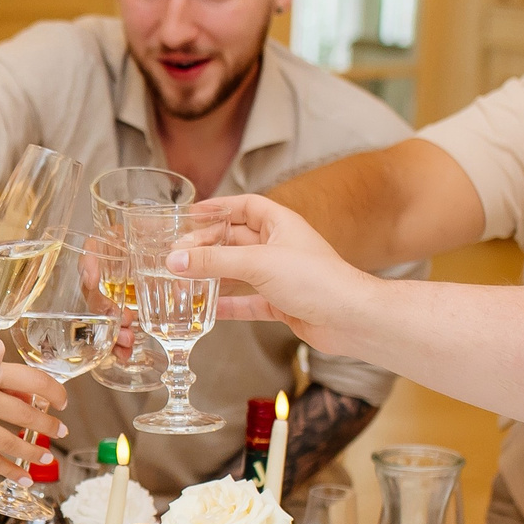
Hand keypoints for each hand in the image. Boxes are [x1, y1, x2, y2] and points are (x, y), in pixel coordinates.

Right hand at [0, 362, 68, 481]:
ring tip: (48, 458)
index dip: (52, 390)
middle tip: (62, 430)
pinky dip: (8, 471)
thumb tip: (8, 372)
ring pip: (10, 441)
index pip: (31, 379)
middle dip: (48, 424)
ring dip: (33, 451)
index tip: (60, 399)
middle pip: (26, 412)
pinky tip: (23, 479)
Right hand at [165, 195, 379, 344]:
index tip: (191, 213)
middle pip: (236, 239)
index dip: (218, 207)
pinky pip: (247, 300)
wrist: (348, 318)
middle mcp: (280, 246)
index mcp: (281, 224)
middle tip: (177, 254)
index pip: (245, 206)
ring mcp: (281, 275)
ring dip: (213, 275)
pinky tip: (207, 309)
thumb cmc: (316, 279)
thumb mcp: (257, 263)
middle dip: (207, 245)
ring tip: (183, 280)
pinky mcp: (282, 302)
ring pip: (239, 271)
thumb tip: (175, 259)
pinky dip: (228, 304)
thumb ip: (214, 261)